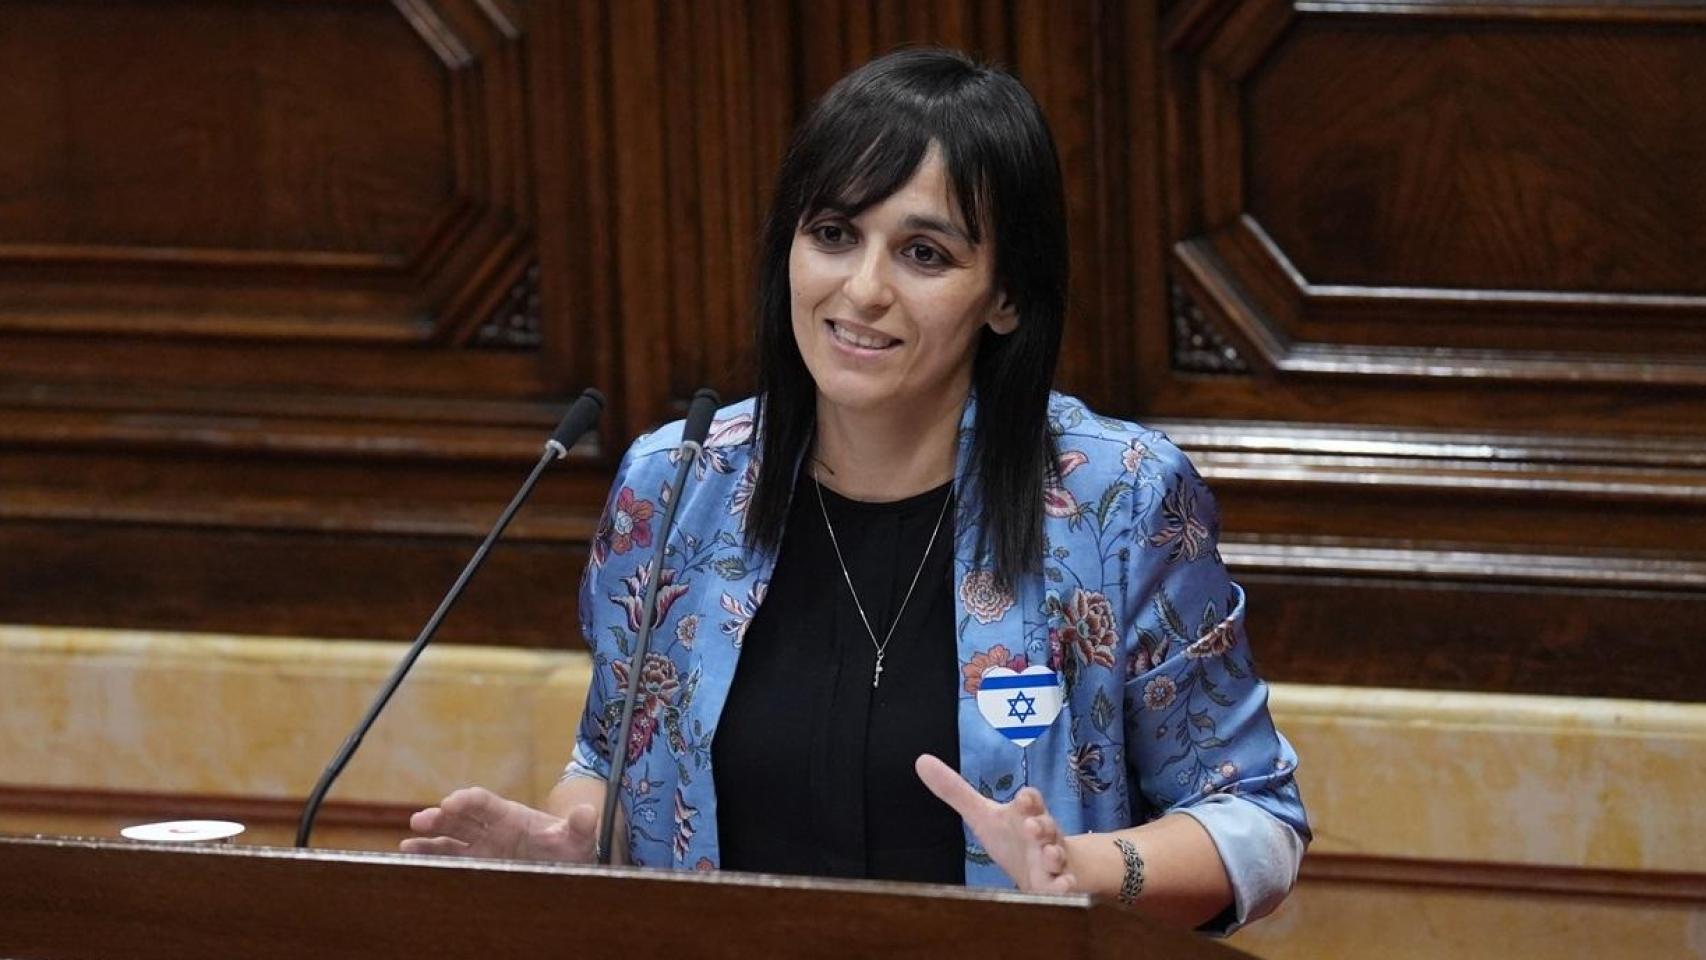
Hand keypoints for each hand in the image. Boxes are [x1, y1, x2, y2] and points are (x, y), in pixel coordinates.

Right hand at [400, 786, 598, 862]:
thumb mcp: (577, 837)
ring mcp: (482, 846)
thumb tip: (588, 812)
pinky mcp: (479, 863)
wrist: (566, 863)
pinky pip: (452, 858)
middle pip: (462, 818)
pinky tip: (413, 858)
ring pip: (451, 838)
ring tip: (408, 844)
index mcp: (511, 816)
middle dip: (441, 817)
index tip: (452, 802)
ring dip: (430, 839)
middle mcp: (492, 828)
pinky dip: (432, 857)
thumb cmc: (570, 846)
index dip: (468, 801)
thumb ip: (580, 825)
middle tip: (421, 819)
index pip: (485, 803)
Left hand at [914, 754, 1076, 893]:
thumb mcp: (982, 816)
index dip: (1028, 799)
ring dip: (1054, 854)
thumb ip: (955, 792)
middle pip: (1046, 826)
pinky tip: (1062, 888)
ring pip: (1057, 854)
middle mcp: (1042, 834)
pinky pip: (1064, 884)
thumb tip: (921, 761)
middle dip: (1041, 826)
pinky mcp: (1057, 883)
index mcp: (1025, 814)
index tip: (1022, 799)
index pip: (1030, 801)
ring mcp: (1053, 859)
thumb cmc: (1012, 836)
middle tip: (1031, 827)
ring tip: (1049, 855)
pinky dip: (1064, 886)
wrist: (1047, 867)